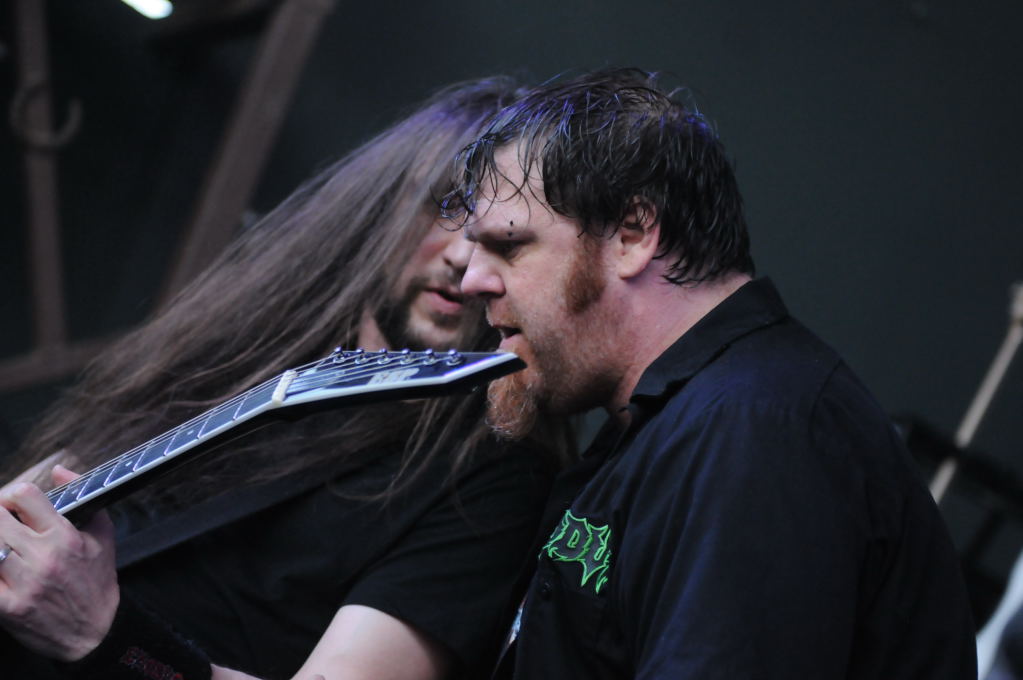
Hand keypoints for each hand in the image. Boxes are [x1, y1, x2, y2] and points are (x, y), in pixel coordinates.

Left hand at [0, 465, 118, 660]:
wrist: (94, 633)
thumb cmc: (96, 583)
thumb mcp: (102, 537)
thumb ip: (84, 500)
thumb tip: (60, 470)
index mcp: (64, 536)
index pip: (25, 496)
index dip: (12, 494)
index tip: (12, 505)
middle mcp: (43, 557)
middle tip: (2, 522)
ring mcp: (23, 583)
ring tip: (2, 544)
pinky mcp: (8, 607)